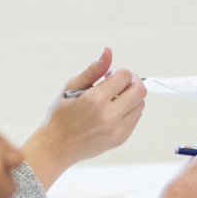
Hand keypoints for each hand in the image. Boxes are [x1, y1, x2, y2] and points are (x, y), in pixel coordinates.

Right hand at [22, 49, 146, 188]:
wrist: (56, 147)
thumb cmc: (61, 114)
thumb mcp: (71, 86)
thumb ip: (94, 69)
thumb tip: (108, 51)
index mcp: (95, 100)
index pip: (125, 76)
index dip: (117, 72)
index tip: (106, 76)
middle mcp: (109, 116)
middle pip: (140, 90)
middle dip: (131, 81)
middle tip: (117, 83)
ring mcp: (117, 130)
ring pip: (141, 104)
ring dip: (131, 96)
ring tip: (112, 98)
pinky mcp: (121, 139)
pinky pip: (136, 117)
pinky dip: (129, 110)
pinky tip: (112, 110)